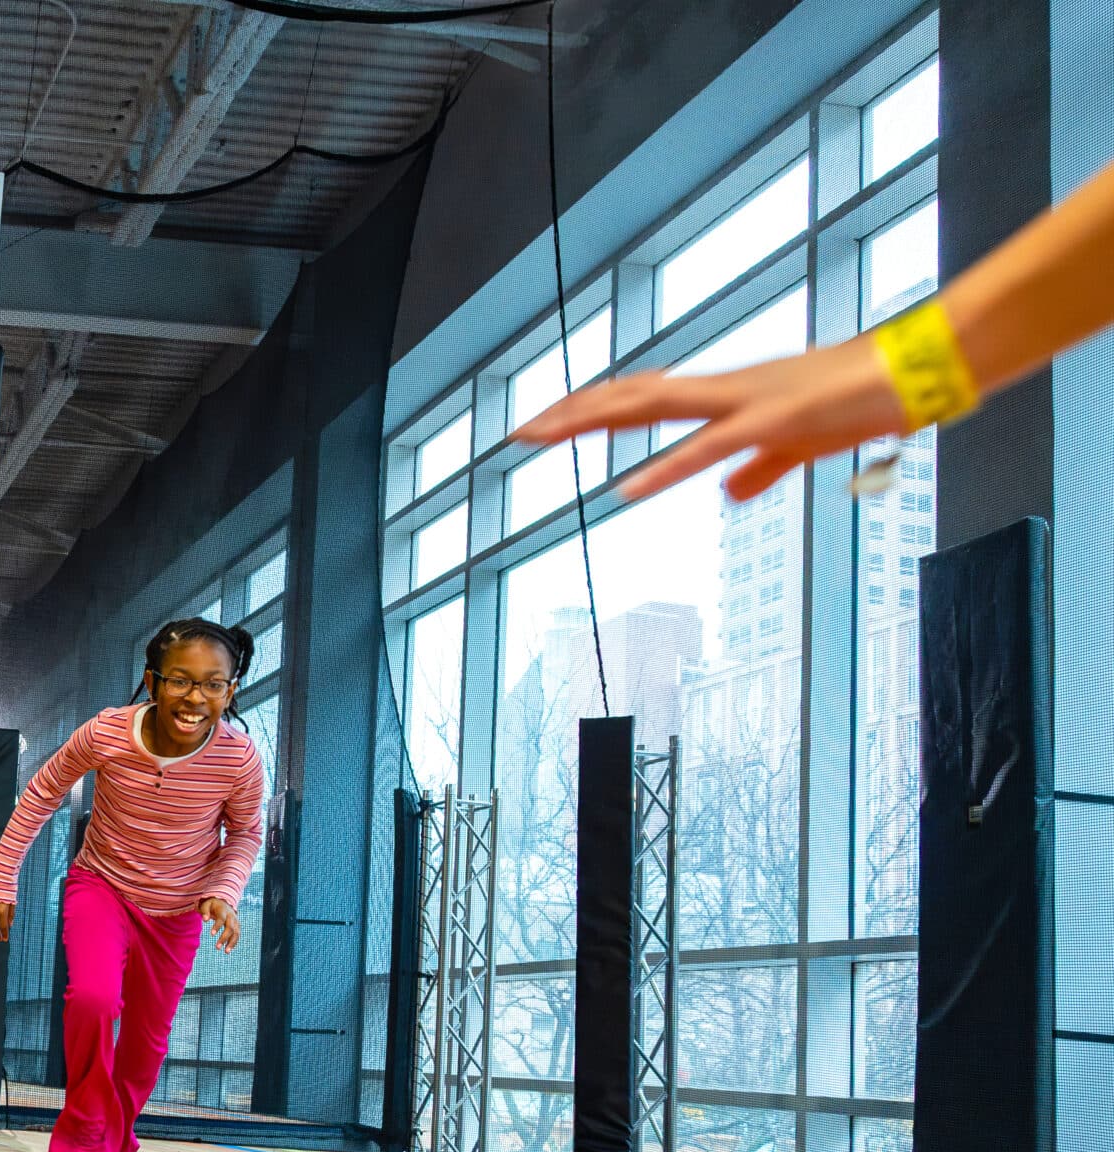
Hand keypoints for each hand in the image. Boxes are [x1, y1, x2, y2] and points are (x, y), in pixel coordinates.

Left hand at [200, 898, 240, 951]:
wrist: (224, 902)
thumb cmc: (212, 905)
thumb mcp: (206, 905)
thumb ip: (205, 911)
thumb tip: (205, 919)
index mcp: (223, 910)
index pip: (221, 919)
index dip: (217, 926)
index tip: (212, 934)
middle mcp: (231, 916)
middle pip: (230, 928)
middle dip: (224, 938)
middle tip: (217, 947)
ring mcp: (236, 921)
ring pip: (236, 933)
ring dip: (232, 943)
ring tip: (226, 952)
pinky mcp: (237, 926)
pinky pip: (237, 935)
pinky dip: (234, 943)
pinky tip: (228, 950)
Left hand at [511, 335, 904, 505]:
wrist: (921, 368)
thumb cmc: (865, 399)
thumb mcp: (801, 446)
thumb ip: (761, 470)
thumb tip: (728, 495)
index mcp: (727, 396)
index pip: (643, 398)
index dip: (594, 409)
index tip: (548, 422)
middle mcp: (725, 390)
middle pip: (631, 398)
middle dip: (572, 415)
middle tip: (518, 433)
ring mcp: (746, 401)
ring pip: (652, 407)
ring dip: (594, 422)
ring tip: (543, 436)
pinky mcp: (776, 421)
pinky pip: (709, 450)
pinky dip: (665, 470)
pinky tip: (628, 488)